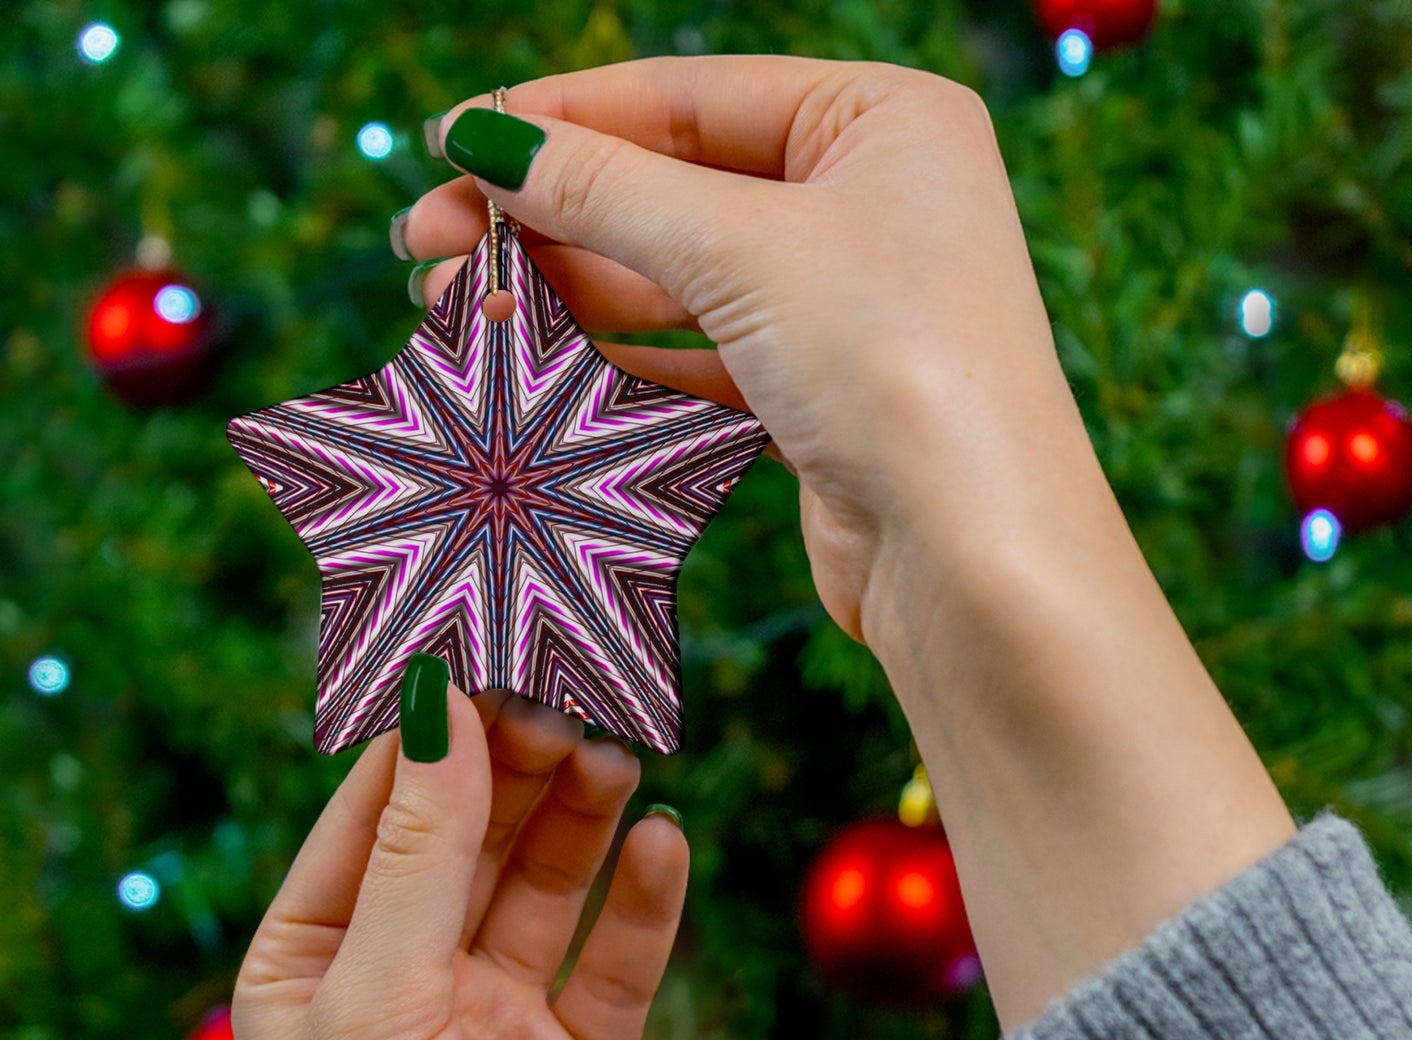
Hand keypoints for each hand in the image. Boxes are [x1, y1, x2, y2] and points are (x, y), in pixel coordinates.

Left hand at [233, 687, 687, 1039]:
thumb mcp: (377, 1001)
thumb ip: (420, 852)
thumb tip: (439, 705)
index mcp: (319, 958)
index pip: (380, 809)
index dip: (434, 729)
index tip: (489, 646)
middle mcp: (408, 978)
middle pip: (473, 835)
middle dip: (519, 764)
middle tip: (573, 694)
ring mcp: (497, 1021)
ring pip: (548, 885)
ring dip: (583, 818)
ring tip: (619, 753)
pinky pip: (617, 964)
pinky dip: (643, 904)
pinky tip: (666, 845)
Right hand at [401, 56, 1095, 647]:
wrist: (973, 557)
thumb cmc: (894, 366)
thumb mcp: (742, 249)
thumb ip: (607, 189)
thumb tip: (486, 140)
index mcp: (882, 120)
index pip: (689, 96)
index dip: (561, 118)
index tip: (450, 142)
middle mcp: (870, 201)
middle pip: (674, 187)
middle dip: (548, 214)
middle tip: (425, 242)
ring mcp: (846, 303)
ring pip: (678, 277)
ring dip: (569, 290)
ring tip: (459, 305)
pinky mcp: (820, 394)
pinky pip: (700, 354)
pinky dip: (621, 356)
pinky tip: (539, 358)